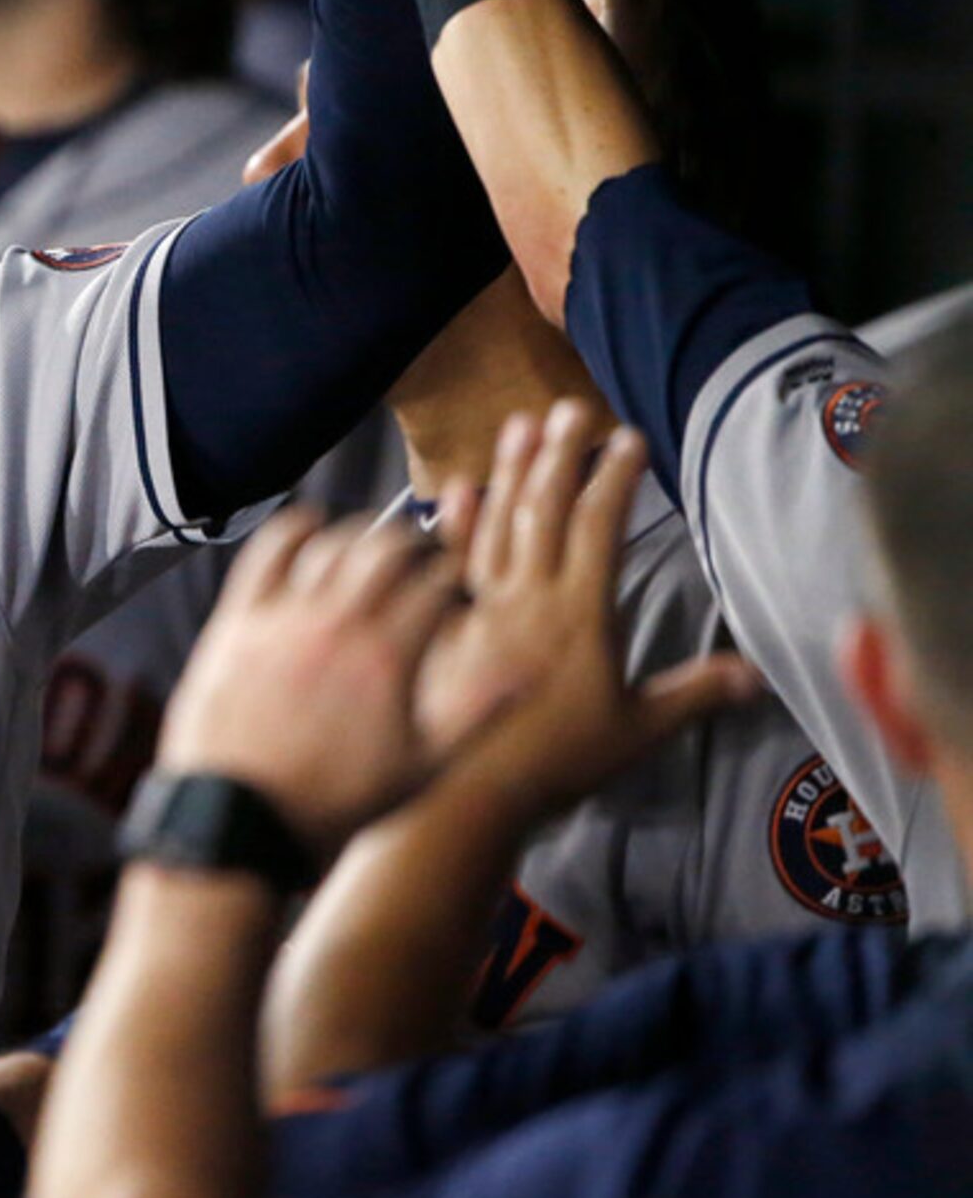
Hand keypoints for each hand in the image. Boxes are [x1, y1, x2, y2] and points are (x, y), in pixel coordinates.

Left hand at [156, 505, 475, 865]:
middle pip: (389, 548)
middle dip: (417, 546)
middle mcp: (337, 624)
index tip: (461, 592)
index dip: (459, 579)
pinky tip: (313, 530)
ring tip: (375, 554)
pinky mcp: (238, 620)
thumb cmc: (335, 805)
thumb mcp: (420, 770)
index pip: (439, 582)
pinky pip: (268, 552)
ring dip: (362, 538)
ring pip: (332, 544)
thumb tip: (527, 672)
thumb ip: (475, 713)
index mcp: (388, 657)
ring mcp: (282, 618)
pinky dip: (295, 530)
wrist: (241, 823)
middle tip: (424, 562)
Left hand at [417, 402, 760, 817]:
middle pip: (543, 509)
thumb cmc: (555, 765)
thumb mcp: (635, 733)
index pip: (598, 527)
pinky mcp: (440, 623)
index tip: (628, 436)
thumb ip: (692, 694)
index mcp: (578, 615)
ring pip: (496, 524)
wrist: (464, 792)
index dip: (614, 478)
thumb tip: (756, 675)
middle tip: (570, 405)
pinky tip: (459, 488)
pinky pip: (448, 561)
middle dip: (560, 454)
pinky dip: (455, 521)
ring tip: (520, 424)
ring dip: (509, 471)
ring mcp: (477, 605)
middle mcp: (526, 597)